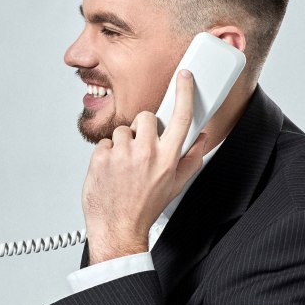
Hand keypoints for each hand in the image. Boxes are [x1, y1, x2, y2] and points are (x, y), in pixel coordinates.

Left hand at [82, 70, 207, 264]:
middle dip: (143, 128)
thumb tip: (203, 138)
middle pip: (146, 117)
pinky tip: (111, 171)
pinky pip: (105, 143)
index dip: (184, 92)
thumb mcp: (176, 185)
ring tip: (125, 165)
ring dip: (123, 144)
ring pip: (123, 130)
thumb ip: (191, 159)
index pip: (181, 116)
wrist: (118, 228)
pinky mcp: (100, 158)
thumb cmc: (145, 208)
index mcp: (169, 158)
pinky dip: (107, 154)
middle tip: (141, 148)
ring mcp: (122, 154)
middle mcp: (146, 153)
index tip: (183, 76)